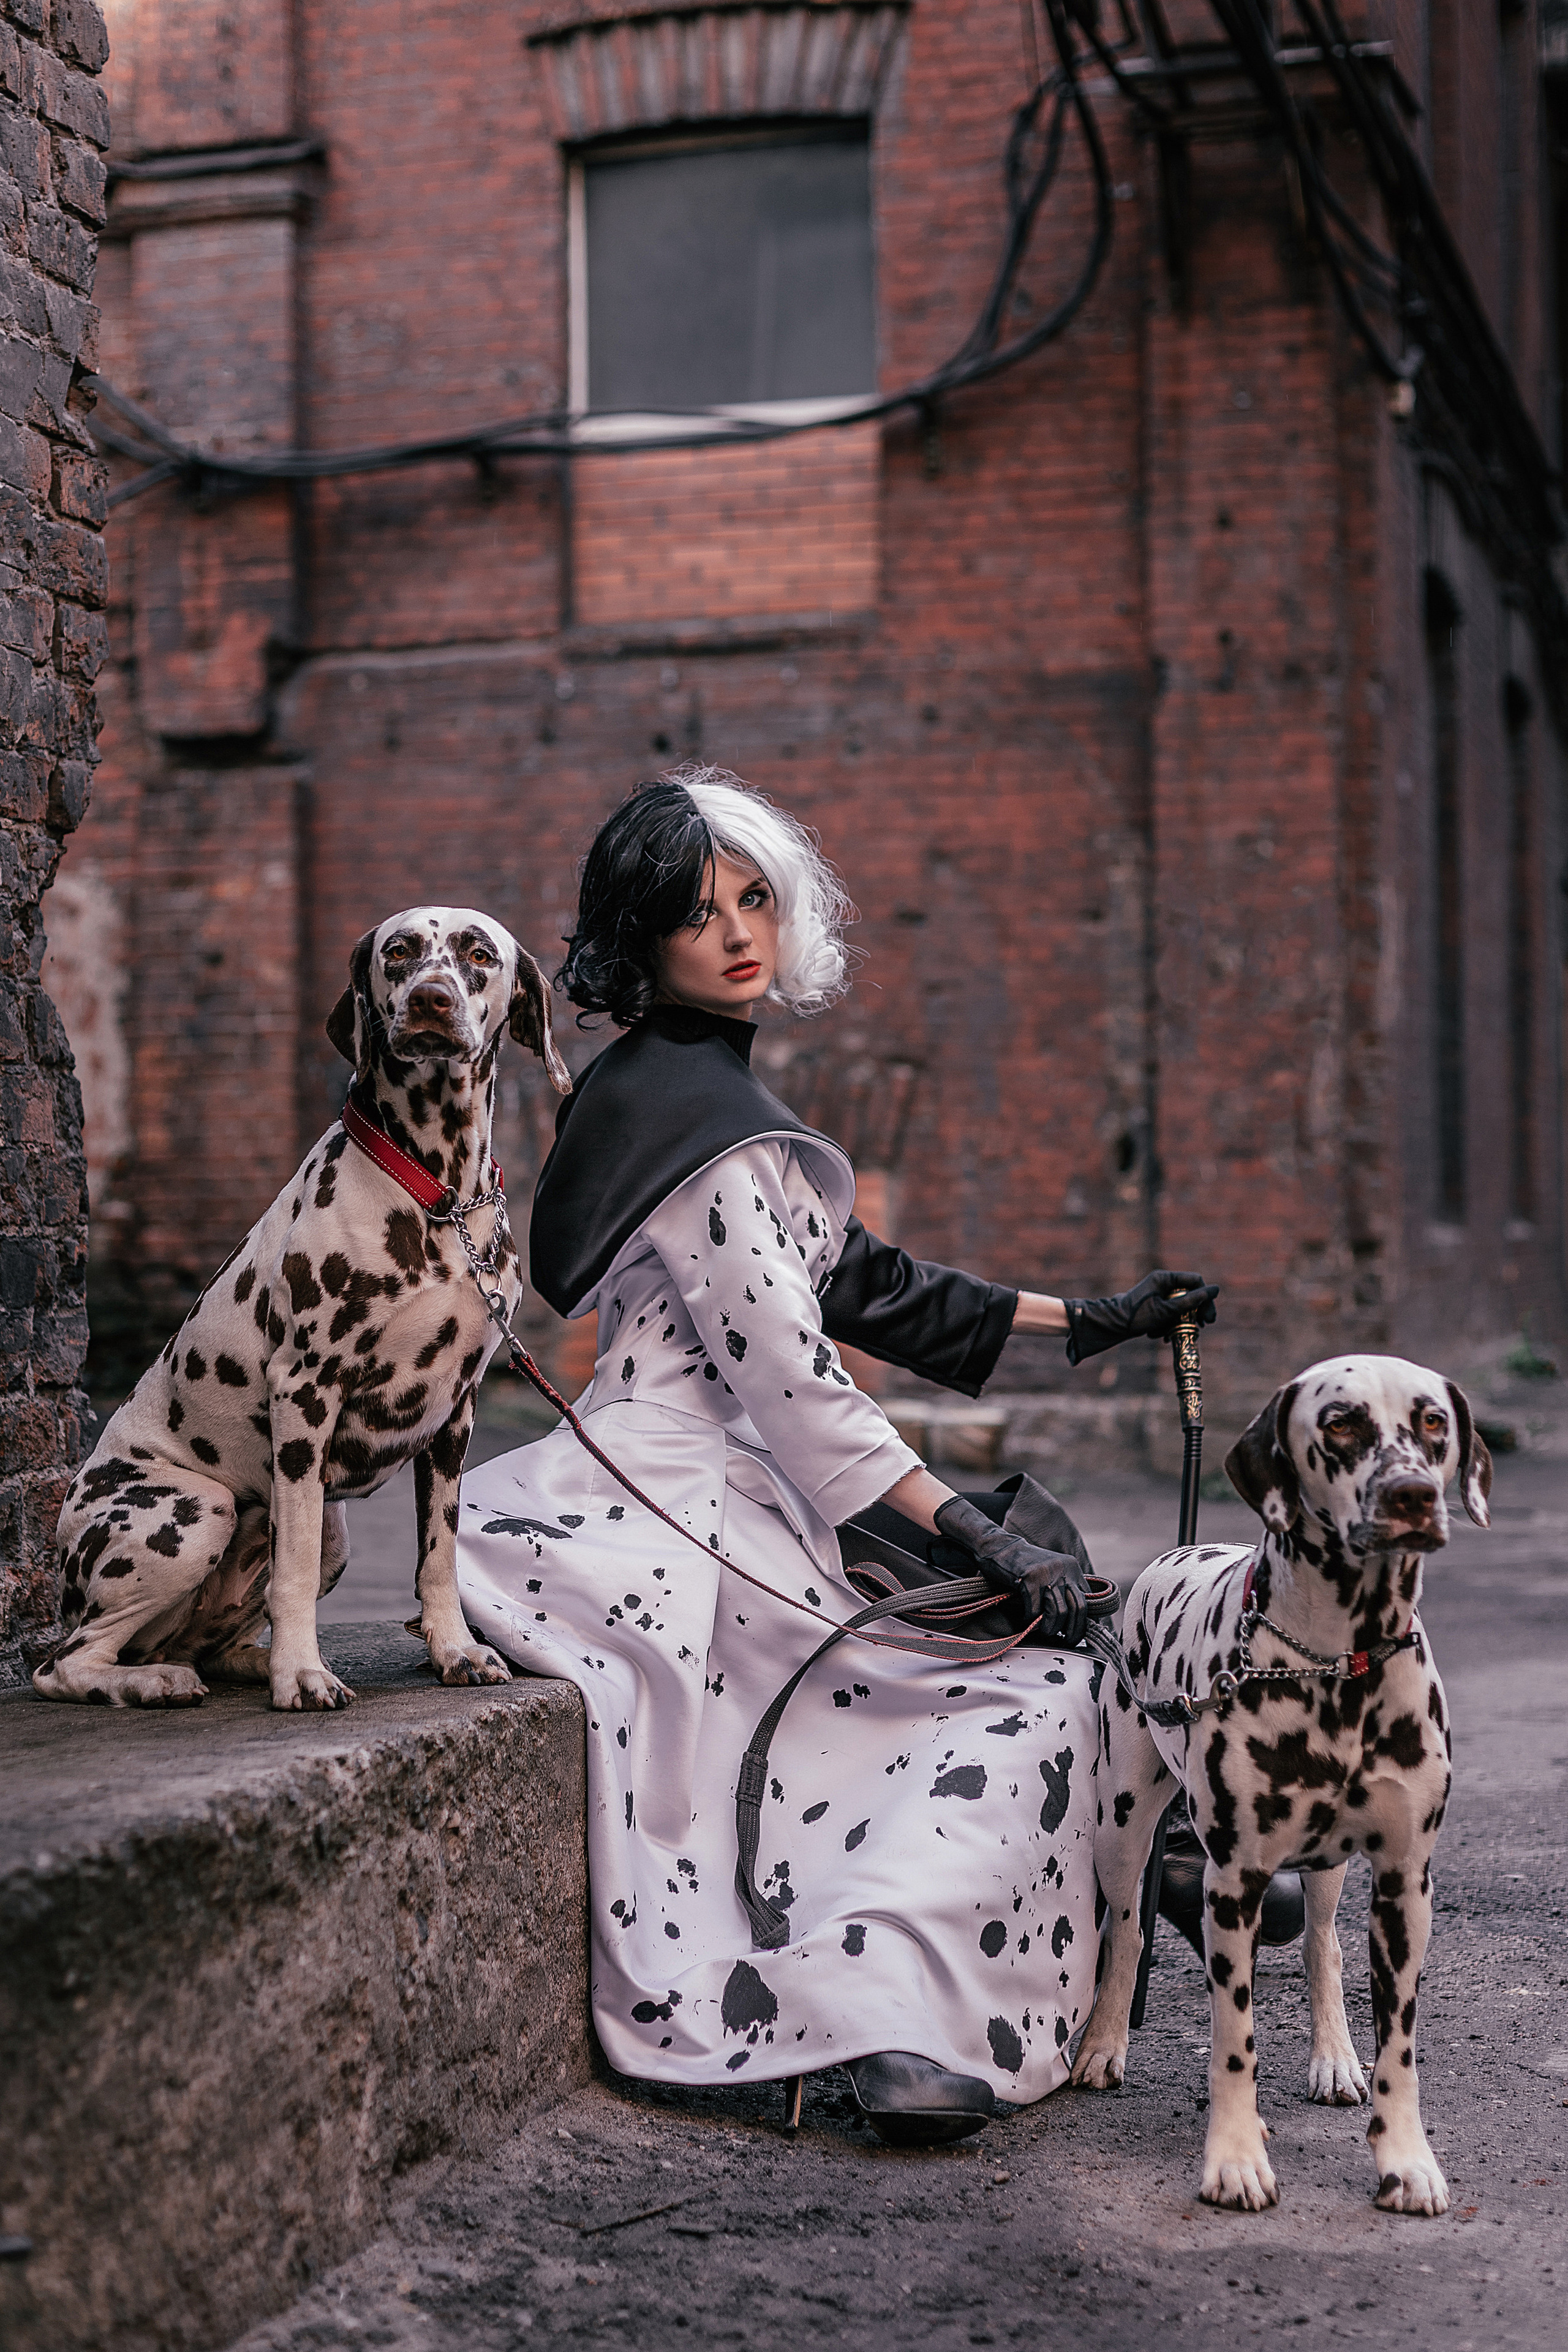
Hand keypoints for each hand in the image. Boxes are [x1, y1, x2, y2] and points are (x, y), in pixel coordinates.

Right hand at [933, 1495, 1088, 1646]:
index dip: (1084, 1621)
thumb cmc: (1022, 1566)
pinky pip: (1036, 1610)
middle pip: (1078, 1607)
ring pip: (1058, 1612)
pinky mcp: (1030, 1578)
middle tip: (1065, 1640)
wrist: (997, 1547)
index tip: (1077, 1634)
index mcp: (1072, 1568)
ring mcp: (1048, 1573)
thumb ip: (1063, 1590)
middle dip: (1072, 1630)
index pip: (1088, 1600)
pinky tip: (1025, 1620)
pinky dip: (1030, 1620)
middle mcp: (1064, 1569)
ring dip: (1050, 1627)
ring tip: (1041, 1630)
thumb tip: (1072, 1621)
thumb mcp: (1050, 1573)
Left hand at [1064, 1268, 1216, 1365]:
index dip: (1205, 1298)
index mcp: (1164, 1278)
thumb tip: (1214, 1290)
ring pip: (1179, 1307)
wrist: (1111, 1325)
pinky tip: (1158, 1336)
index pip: (1195, 1281)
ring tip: (1167, 1334)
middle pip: (1188, 1295)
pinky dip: (1166, 1325)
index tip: (1209, 1317)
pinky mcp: (1153, 1306)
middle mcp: (1162, 1283)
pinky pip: (1168, 1314)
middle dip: (1193, 1314)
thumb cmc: (1137, 1315)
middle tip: (1202, 1328)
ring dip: (1176, 1323)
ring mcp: (1157, 1295)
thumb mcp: (1167, 1310)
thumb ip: (1191, 1301)